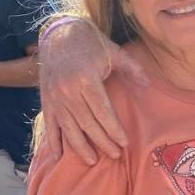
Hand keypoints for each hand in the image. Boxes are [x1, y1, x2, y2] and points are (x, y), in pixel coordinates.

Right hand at [38, 20, 147, 162]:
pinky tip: (60, 156)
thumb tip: (148, 83)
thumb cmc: (90, 43)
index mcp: (87, 80)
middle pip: (88, 124)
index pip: (103, 113)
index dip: (113, 130)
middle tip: (115, 155)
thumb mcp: (113, 51)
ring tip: (92, 161)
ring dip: (80, 147)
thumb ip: (131, 68)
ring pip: (69, 129)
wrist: (58, 33)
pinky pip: (50, 125)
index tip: (124, 143)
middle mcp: (69, 91)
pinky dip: (54, 141)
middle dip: (102, 142)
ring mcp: (55, 98)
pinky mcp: (46, 100)